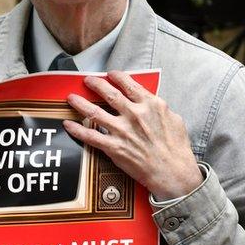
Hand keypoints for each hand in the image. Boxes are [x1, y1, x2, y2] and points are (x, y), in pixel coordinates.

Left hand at [63, 71, 202, 199]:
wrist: (172, 171)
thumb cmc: (176, 148)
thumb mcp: (175, 119)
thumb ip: (159, 108)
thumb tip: (151, 102)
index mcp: (151, 105)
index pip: (129, 85)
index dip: (118, 77)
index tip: (111, 74)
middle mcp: (134, 114)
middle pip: (109, 94)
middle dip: (95, 84)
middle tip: (87, 80)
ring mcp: (122, 131)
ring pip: (94, 112)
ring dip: (80, 103)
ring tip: (72, 98)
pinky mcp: (114, 147)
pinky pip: (90, 136)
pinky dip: (77, 130)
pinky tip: (68, 125)